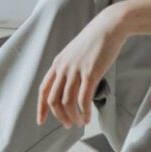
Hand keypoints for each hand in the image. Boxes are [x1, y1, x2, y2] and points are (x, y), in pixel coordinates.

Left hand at [36, 5, 128, 127]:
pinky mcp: (90, 73)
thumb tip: (72, 85)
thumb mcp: (76, 53)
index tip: (41, 121)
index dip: (41, 108)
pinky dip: (85, 112)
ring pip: (68, 102)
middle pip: (53, 100)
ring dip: (73, 116)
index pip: (43, 90)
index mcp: (58, 63)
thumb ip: (70, 68)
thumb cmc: (96, 39)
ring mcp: (76, 70)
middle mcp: (63, 68)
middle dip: (60, 116)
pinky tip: (88, 118)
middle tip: (69, 125)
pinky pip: (84, 99)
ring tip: (80, 123)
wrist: (110, 26)